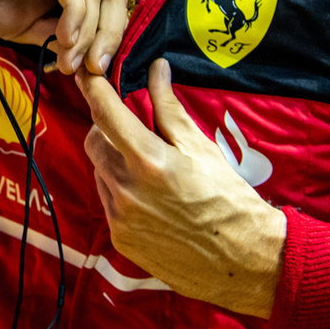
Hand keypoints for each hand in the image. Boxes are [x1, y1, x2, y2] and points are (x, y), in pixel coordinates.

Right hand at [0, 0, 125, 72]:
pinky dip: (73, 15)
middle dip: (111, 35)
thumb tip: (87, 57)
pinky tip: (63, 39)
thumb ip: (55, 35)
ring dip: (89, 33)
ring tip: (69, 62)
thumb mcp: (24, 26)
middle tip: (94, 69)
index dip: (113, 34)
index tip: (98, 69)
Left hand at [77, 59, 285, 316]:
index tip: (85, 73)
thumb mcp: (201, 148)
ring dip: (113, 161)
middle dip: (106, 129)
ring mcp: (120, 217)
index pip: (106, 113)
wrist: (244, 260)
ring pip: (99, 172)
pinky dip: (119, 190)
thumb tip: (156, 68)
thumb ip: (170, 108)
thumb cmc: (228, 198)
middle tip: (131, 129)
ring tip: (147, 168)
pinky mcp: (120, 238)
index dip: (91, 88)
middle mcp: (127, 190)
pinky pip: (107, 201)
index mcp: (149, 162)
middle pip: (94, 142)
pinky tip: (148, 196)